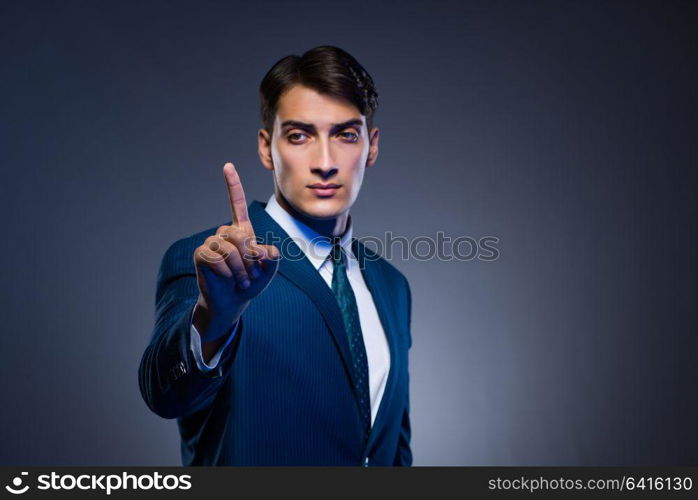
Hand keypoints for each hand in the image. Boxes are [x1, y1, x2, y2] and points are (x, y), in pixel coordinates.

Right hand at [193, 162, 279, 340]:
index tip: (227, 165)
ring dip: (240, 269)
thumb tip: (260, 249)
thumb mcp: (269, 268)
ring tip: (241, 280)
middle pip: (240, 234)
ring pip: (230, 248)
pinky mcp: (201, 255)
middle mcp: (225, 233)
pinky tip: (227, 280)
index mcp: (242, 230)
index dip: (233, 185)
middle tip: (252, 275)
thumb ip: (272, 256)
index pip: (237, 204)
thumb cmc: (251, 282)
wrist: (233, 302)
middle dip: (250, 258)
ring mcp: (211, 243)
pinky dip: (228, 273)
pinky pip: (217, 259)